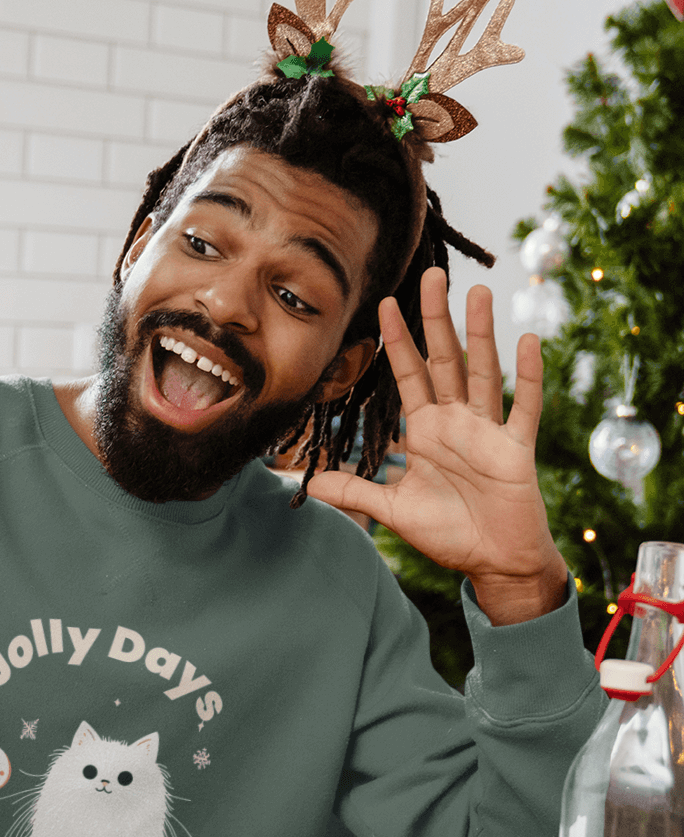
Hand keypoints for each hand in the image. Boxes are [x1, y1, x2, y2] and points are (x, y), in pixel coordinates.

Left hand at [307, 267, 568, 625]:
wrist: (493, 562)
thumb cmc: (448, 532)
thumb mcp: (392, 510)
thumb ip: (354, 491)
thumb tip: (308, 483)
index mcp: (426, 430)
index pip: (408, 374)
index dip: (396, 341)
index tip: (384, 303)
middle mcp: (456, 421)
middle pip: (445, 359)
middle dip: (436, 319)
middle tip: (432, 274)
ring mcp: (487, 431)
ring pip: (483, 371)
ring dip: (481, 333)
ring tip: (478, 291)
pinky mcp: (515, 449)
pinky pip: (523, 406)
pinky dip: (527, 376)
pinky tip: (528, 341)